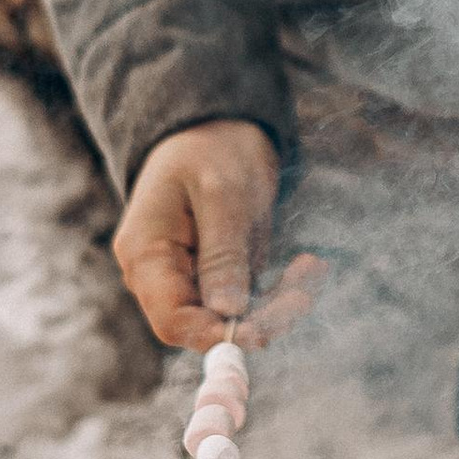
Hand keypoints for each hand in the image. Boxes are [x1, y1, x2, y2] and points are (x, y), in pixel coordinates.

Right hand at [113, 121, 322, 352]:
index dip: (213, 335)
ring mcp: (192, 275)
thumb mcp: (222, 194)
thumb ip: (223, 255)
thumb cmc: (212, 148)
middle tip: (303, 295)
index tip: (260, 332)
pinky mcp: (221, 273)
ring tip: (312, 268)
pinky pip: (251, 297)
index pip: (171, 320)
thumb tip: (228, 312)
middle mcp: (163, 274)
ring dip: (279, 303)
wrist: (218, 123)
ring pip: (237, 316)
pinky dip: (282, 288)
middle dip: (259, 318)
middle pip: (207, 324)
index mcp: (147, 254)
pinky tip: (309, 265)